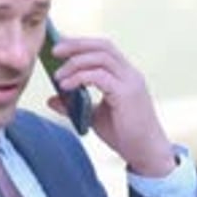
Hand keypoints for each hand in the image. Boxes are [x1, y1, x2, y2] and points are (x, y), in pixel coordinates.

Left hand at [48, 36, 175, 176]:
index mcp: (124, 75)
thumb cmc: (124, 136)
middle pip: (102, 46)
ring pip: (101, 57)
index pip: (103, 48)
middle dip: (76, 45)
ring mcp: (130, 82)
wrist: (146, 153)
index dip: (82, 43)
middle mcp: (129, 73)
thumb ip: (74, 106)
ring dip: (76, 62)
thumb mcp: (93, 117)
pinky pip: (99, 76)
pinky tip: (66, 86)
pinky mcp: (126, 94)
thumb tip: (51, 100)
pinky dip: (80, 77)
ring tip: (57, 76)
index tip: (60, 47)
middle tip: (54, 51)